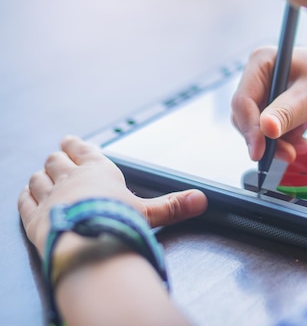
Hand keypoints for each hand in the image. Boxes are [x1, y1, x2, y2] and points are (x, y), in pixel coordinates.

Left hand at [18, 136, 207, 257]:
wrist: (87, 246)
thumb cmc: (119, 224)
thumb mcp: (150, 214)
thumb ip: (174, 206)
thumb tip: (202, 199)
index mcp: (99, 172)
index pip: (85, 151)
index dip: (77, 145)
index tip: (70, 141)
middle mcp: (70, 179)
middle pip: (57, 161)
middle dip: (58, 158)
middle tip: (57, 156)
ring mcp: (49, 198)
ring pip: (39, 178)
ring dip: (41, 175)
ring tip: (42, 174)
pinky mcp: (33, 219)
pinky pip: (25, 201)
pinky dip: (26, 195)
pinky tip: (28, 194)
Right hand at [231, 47, 306, 162]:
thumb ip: (287, 112)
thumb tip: (265, 129)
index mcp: (262, 62)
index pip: (243, 100)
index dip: (250, 128)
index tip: (259, 151)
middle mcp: (262, 77)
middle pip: (247, 118)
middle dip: (265, 140)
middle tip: (285, 154)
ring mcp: (271, 94)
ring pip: (260, 129)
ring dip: (277, 144)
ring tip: (299, 149)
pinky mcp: (281, 109)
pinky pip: (273, 133)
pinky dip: (286, 143)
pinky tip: (302, 144)